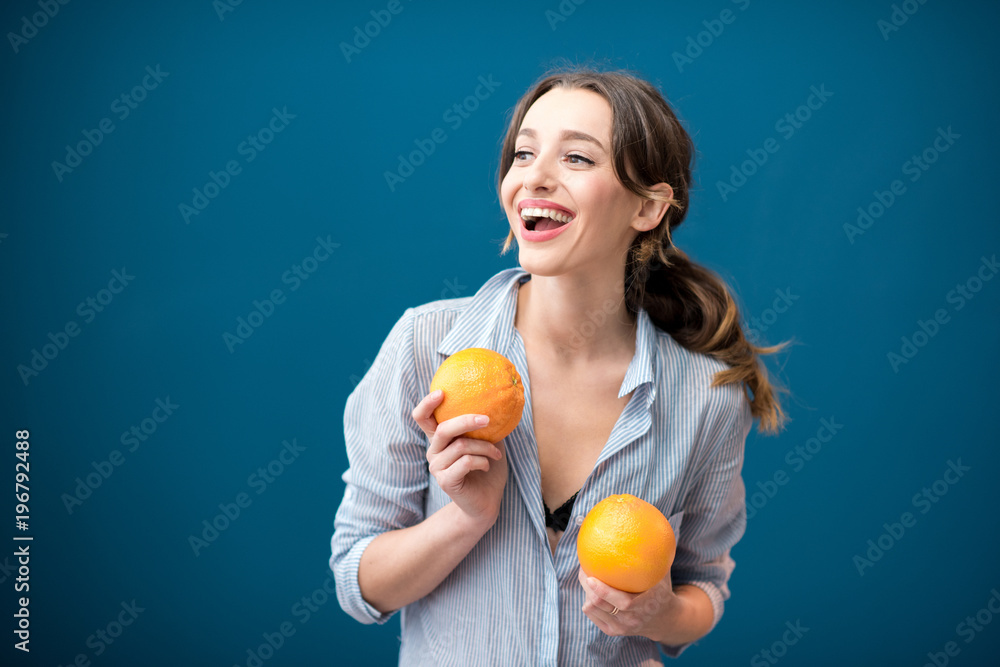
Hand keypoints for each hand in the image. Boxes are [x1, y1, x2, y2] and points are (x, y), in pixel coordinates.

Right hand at [412, 390, 507, 528]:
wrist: (487, 501)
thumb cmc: (488, 468)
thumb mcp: (489, 441)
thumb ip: (485, 424)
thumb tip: (497, 400)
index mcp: (440, 439)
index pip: (422, 418)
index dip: (426, 404)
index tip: (441, 392)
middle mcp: (433, 451)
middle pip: (443, 429)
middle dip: (466, 421)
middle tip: (487, 419)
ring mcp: (437, 467)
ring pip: (461, 446)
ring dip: (485, 448)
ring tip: (496, 453)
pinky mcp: (445, 481)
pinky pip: (465, 462)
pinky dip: (482, 461)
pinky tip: (488, 465)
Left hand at [577, 566, 680, 640]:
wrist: (665, 620)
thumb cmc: (661, 590)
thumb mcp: (663, 575)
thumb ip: (656, 556)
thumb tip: (650, 528)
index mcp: (646, 606)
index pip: (623, 603)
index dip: (604, 591)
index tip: (592, 575)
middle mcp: (632, 620)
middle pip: (601, 605)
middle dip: (587, 586)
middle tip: (584, 569)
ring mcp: (621, 628)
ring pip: (593, 609)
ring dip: (586, 592)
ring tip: (586, 576)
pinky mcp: (612, 631)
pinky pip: (592, 614)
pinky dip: (588, 600)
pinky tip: (590, 587)